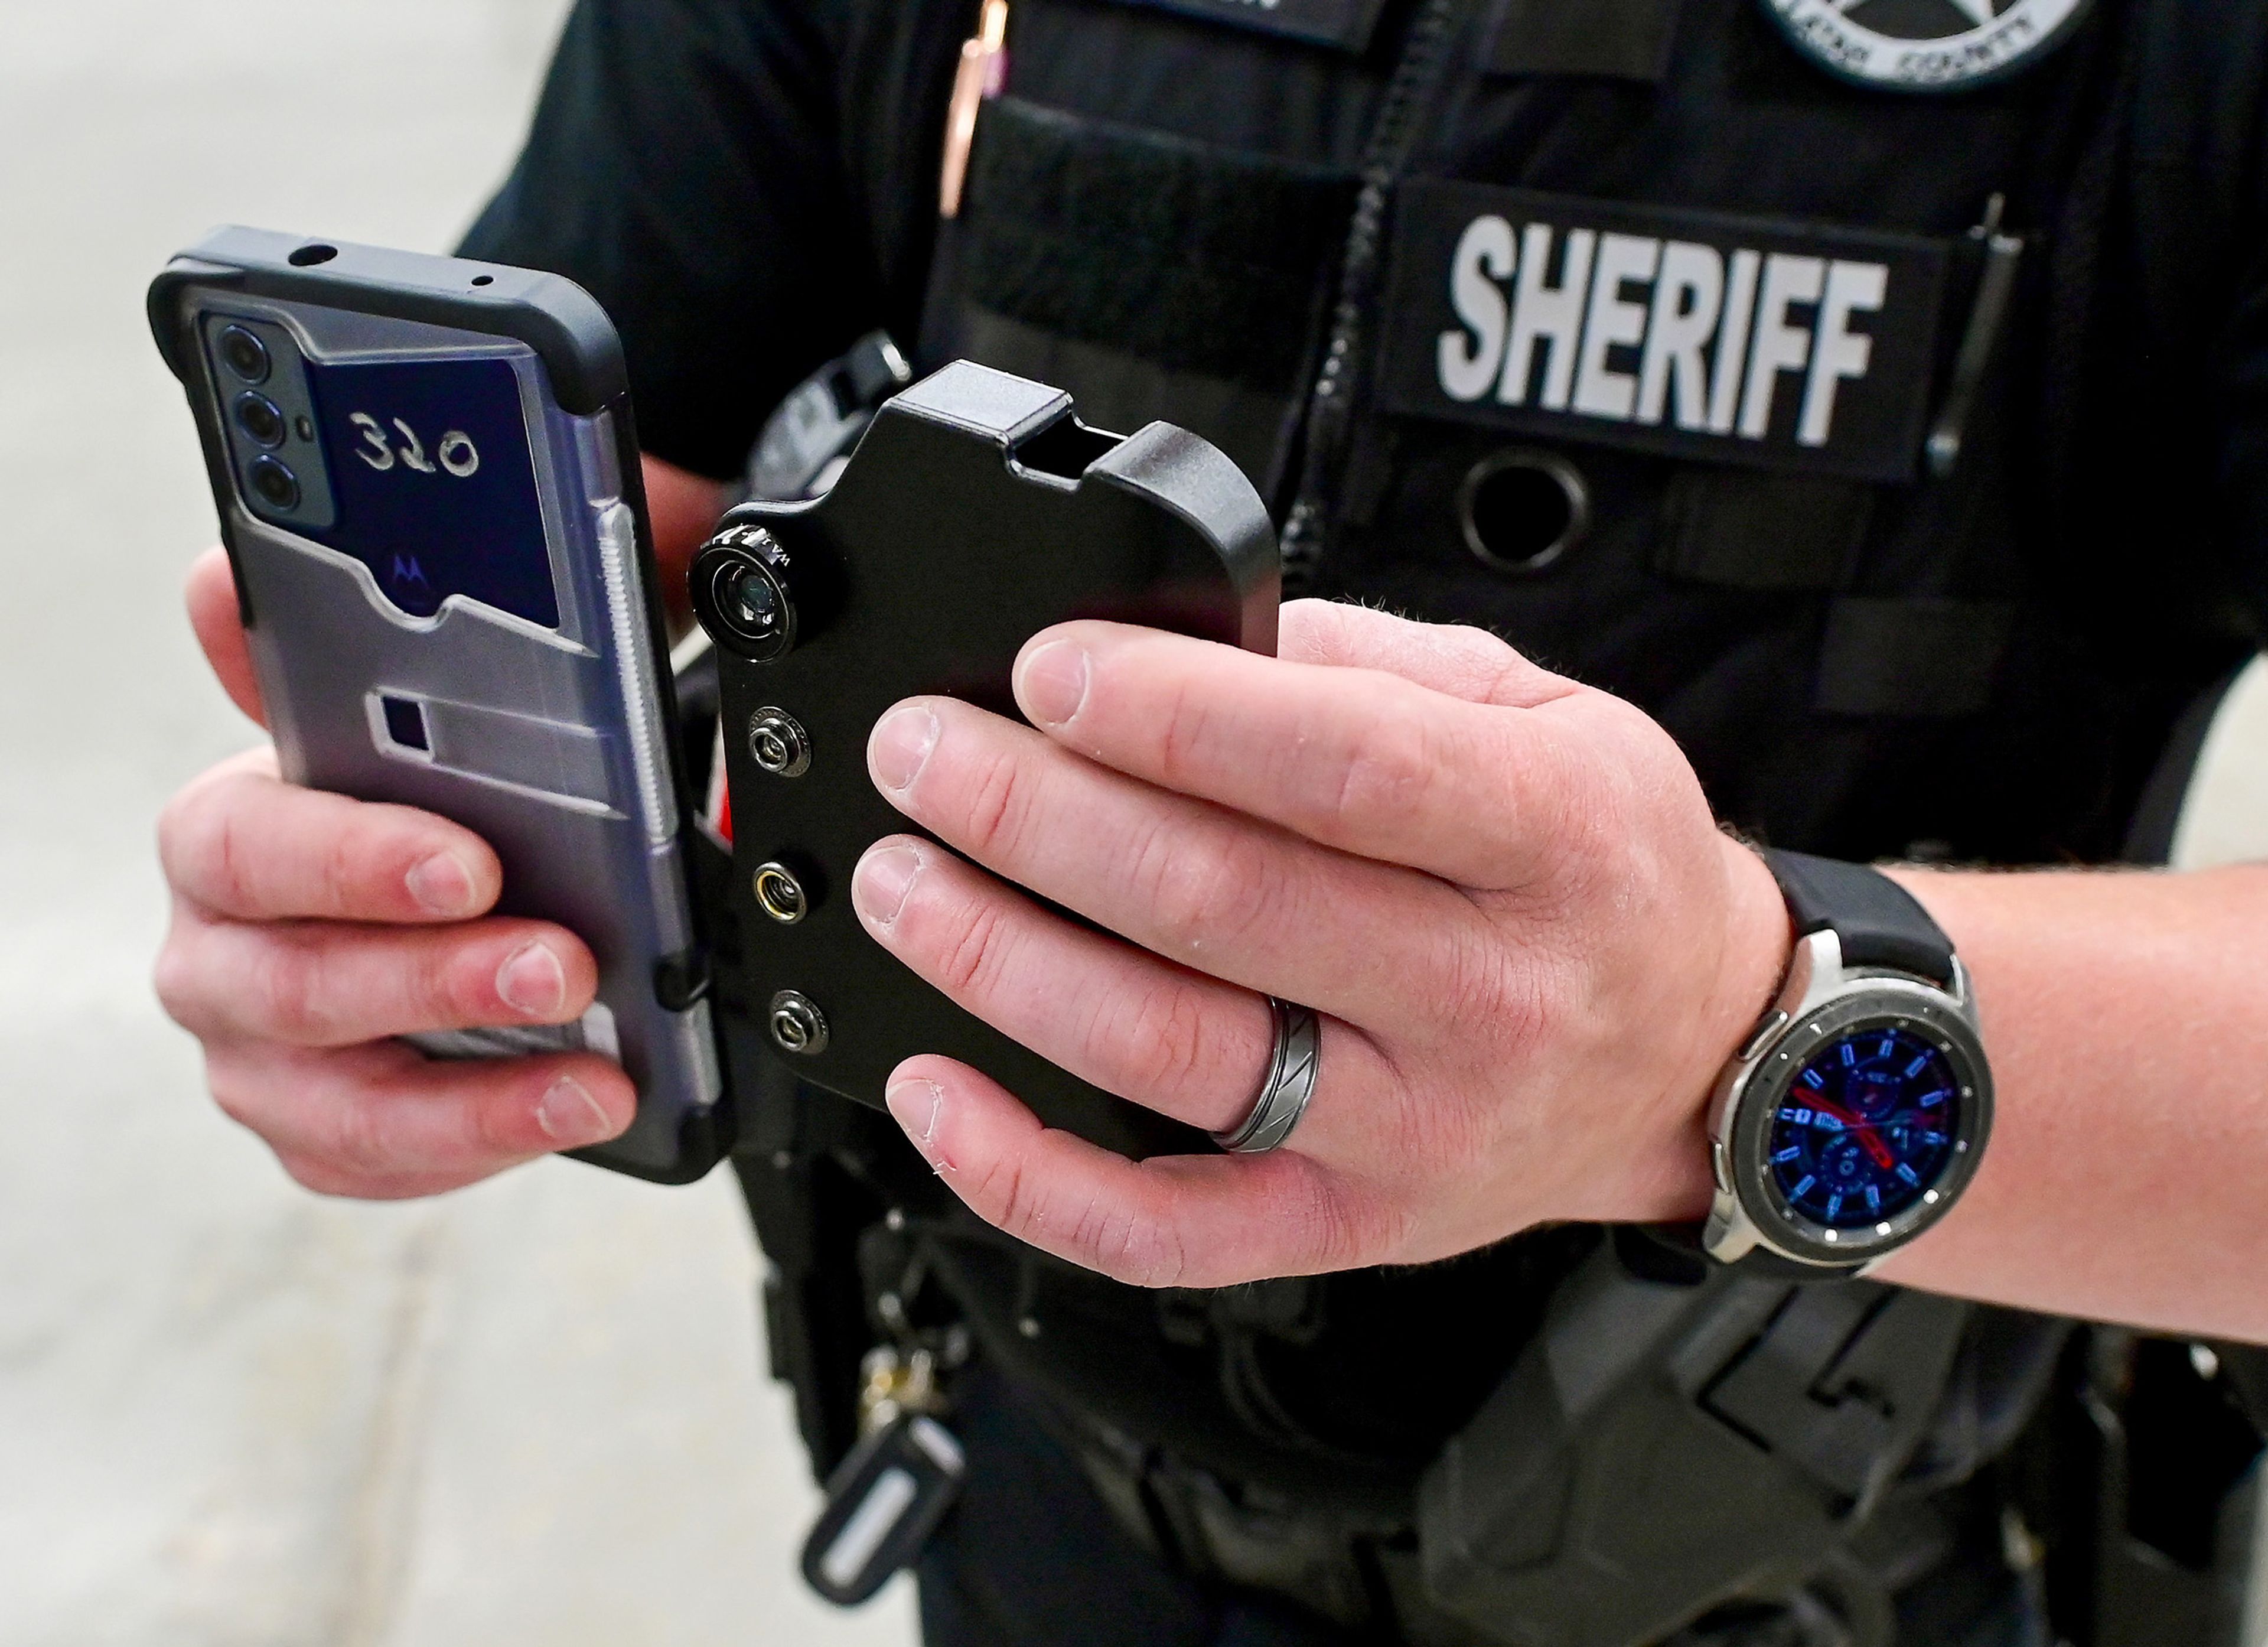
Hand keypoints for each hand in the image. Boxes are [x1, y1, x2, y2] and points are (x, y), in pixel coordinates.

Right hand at [154, 548, 633, 1197]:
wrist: (456, 897)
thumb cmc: (429, 804)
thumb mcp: (424, 712)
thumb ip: (357, 644)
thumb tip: (227, 577)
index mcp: (229, 837)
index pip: (244, 846)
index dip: (352, 859)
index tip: (473, 864)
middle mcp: (224, 955)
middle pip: (295, 988)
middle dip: (441, 980)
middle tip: (565, 963)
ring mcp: (267, 1060)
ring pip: (340, 1101)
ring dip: (477, 1091)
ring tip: (594, 1071)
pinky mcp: (325, 1133)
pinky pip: (384, 1163)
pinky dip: (487, 1143)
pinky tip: (574, 1108)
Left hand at [850, 600, 1791, 1287]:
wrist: (1697, 1054)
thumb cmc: (1606, 870)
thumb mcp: (1544, 714)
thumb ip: (1366, 667)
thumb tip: (1176, 640)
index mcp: (1552, 840)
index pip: (1344, 769)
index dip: (1175, 715)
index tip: (1050, 668)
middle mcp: (1487, 998)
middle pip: (1226, 905)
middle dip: (1039, 817)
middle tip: (926, 753)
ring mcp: (1411, 1130)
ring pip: (1171, 1053)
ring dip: (1001, 961)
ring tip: (903, 880)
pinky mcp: (1346, 1223)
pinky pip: (1163, 1231)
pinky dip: (1027, 1173)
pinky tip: (935, 1093)